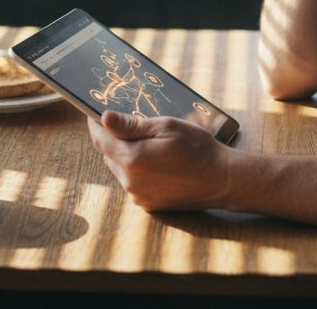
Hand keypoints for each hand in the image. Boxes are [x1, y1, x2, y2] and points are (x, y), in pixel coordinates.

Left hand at [87, 111, 232, 211]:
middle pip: (108, 154)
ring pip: (120, 169)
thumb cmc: (197, 149)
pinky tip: (157, 163)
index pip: (100, 139)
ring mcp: (138, 195)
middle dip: (113, 139)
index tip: (95, 113)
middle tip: (130, 125)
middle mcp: (130, 181)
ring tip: (149, 144)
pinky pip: (133, 183)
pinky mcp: (148, 204)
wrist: (221, 180)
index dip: (95, 124)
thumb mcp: (166, 127)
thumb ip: (131, 125)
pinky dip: (137, 170)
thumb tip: (104, 118)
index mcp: (131, 159)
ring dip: (125, 155)